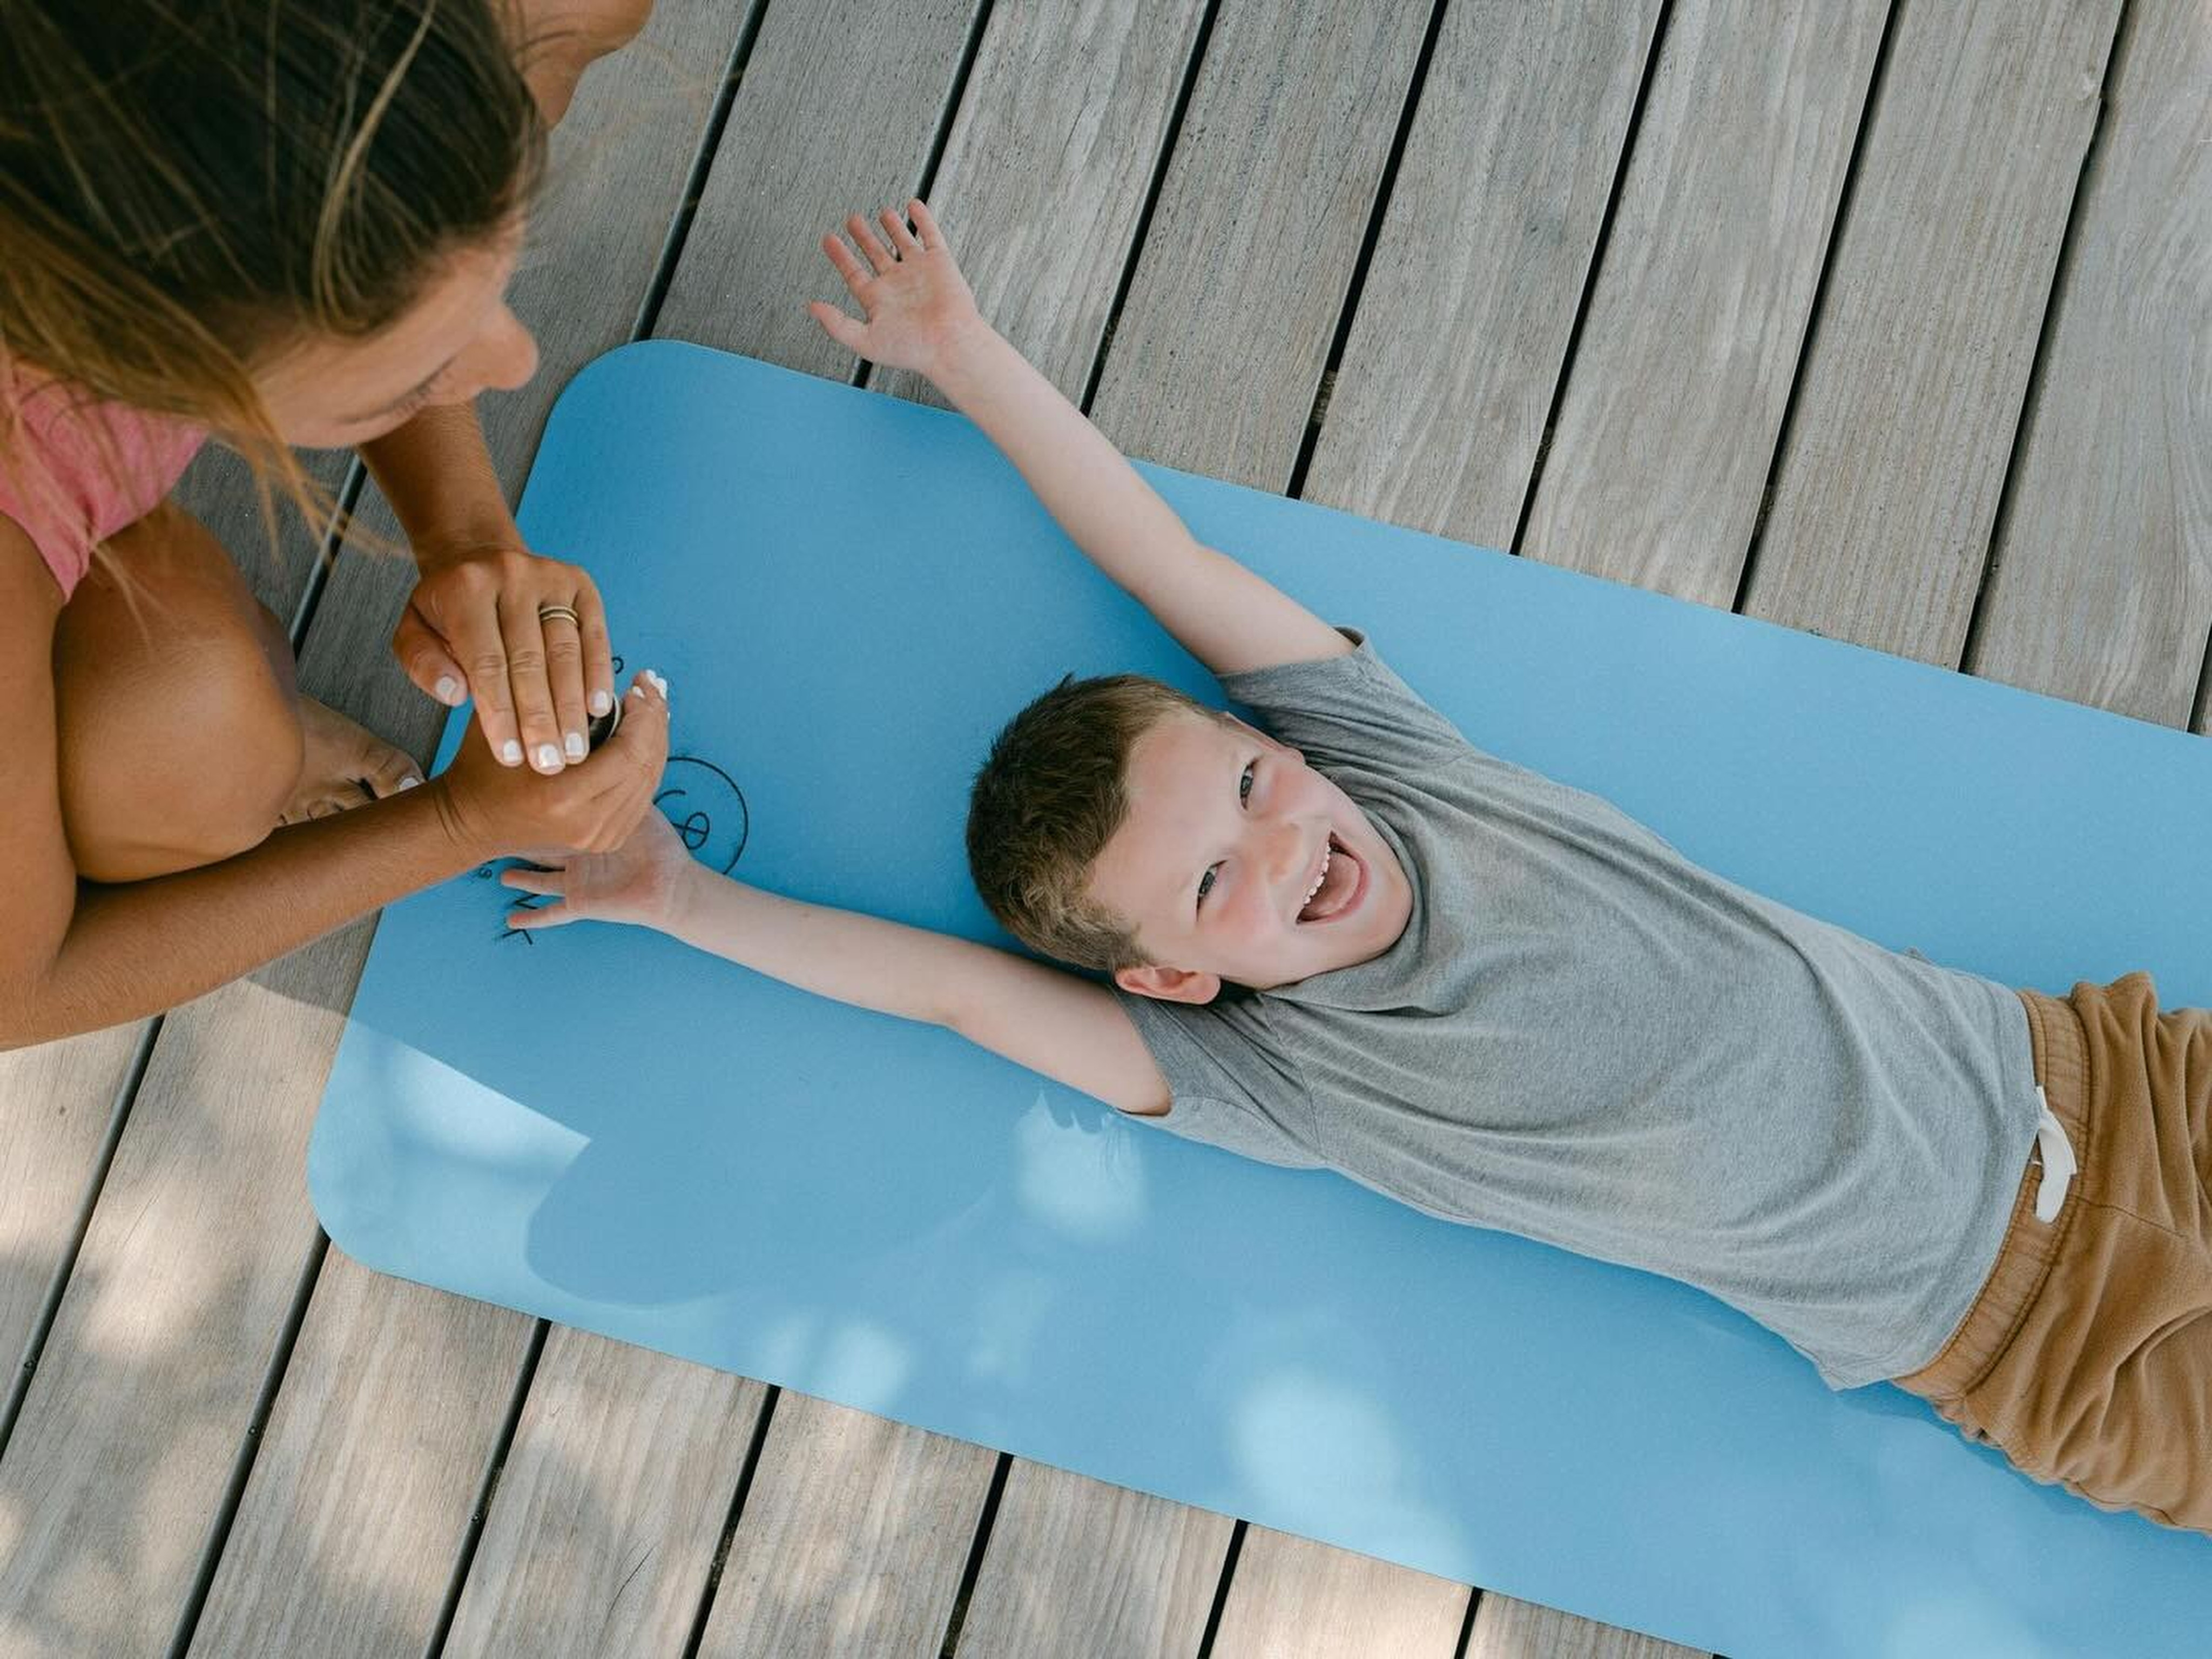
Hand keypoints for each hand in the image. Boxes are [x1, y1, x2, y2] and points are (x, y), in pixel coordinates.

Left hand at [393, 542, 616, 776]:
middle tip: (548, 765)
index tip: (511, 758)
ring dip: (571, 706)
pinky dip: (597, 674)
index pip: (486, 662)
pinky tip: (599, 710)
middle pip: (530, 660)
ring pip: (565, 651)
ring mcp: (551, 578)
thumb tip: (455, 695)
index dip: (500, 713)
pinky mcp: (580, 585)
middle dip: (540, 718)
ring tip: (573, 751)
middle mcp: (512, 576)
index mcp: (466, 588)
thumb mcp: (414, 631)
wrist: (478, 557)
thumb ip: (423, 664)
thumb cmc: (447, 609)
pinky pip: (594, 635)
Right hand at [431, 668, 669, 859]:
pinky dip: (645, 764)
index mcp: (565, 797)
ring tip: (649, 707)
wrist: (469, 822)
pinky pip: (641, 796)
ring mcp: (601, 838)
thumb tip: (605, 675)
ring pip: (649, 781)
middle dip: (655, 722)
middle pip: (647, 765)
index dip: (643, 713)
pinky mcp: (606, 841)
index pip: (630, 750)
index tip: (636, 684)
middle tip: (649, 690)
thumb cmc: (483, 766)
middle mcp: (590, 824)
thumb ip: (552, 699)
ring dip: (654, 741)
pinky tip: (641, 737)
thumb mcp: (508, 722)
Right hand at [498, 799, 696, 932]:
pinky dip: (533, 917)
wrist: (673, 882)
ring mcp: (578, 882)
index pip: (560, 819)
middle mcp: (580, 857)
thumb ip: (617, 786)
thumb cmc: (659, 842)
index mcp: (590, 832)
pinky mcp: (581, 904)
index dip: (541, 808)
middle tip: (495, 828)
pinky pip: (552, 914)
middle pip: (544, 847)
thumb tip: (606, 754)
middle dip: (524, 840)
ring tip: (498, 870)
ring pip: (539, 879)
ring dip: (521, 876)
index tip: (518, 793)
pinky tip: (512, 920)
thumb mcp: (634, 808)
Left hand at [808, 199, 985, 381]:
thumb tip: (812, 308)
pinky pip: (930, 235)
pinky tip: (914, 206)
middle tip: (853, 220)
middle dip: (863, 236)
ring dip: (892, 226)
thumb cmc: (912, 348)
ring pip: (902, 241)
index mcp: (879, 300)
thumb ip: (837, 324)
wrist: (948, 343)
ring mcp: (918, 271)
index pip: (854, 272)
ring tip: (883, 212)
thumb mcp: (865, 340)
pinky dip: (922, 219)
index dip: (840, 256)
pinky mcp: (939, 263)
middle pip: (875, 253)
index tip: (829, 239)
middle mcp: (897, 284)